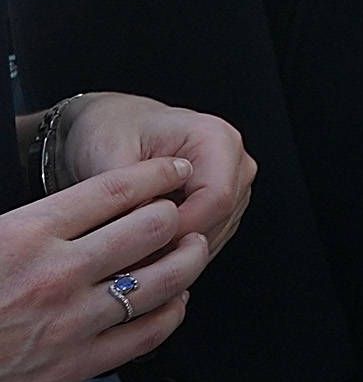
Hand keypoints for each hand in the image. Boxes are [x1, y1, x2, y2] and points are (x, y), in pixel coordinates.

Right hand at [0, 158, 208, 381]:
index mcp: (26, 234)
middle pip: (152, 227)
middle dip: (177, 212)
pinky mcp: (78, 364)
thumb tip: (60, 199)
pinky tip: (175, 301)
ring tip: (192, 247)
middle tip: (184, 208)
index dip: (156, 175)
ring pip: (163, 279)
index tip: (172, 170)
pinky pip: (148, 333)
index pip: (114, 189)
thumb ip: (19, 218)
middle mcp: (58, 273)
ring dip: (188, 258)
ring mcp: (73, 320)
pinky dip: (172, 312)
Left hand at [54, 95, 253, 259]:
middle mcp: (235, 162)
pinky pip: (207, 239)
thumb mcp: (108, 155)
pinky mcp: (225, 205)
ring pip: (215, 235)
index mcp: (217, 139)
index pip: (217, 198)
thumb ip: (129, 192)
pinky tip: (143, 247)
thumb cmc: (111, 131)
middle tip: (126, 256)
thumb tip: (144, 230)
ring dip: (173, 250)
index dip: (179, 228)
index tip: (138, 243)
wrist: (112, 125)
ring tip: (130, 251)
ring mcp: (234, 185)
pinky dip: (175, 250)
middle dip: (173, 244)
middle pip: (219, 220)